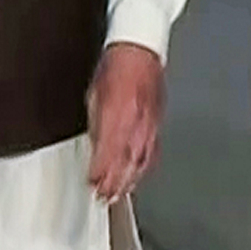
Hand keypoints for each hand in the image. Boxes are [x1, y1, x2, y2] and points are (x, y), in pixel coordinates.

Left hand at [86, 41, 165, 202]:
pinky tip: (136, 177)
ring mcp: (150, 123)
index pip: (108, 148)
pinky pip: (151, 152)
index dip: (101, 169)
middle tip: (103, 198)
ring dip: (128, 180)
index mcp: (118, 110)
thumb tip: (94, 145)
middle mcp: (136, 120)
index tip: (92, 183)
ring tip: (117, 195)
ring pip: (140, 160)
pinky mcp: (158, 124)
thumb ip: (96, 121)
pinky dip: (142, 168)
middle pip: (126, 160)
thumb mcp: (94, 92)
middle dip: (114, 182)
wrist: (140, 51)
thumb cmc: (114, 67)